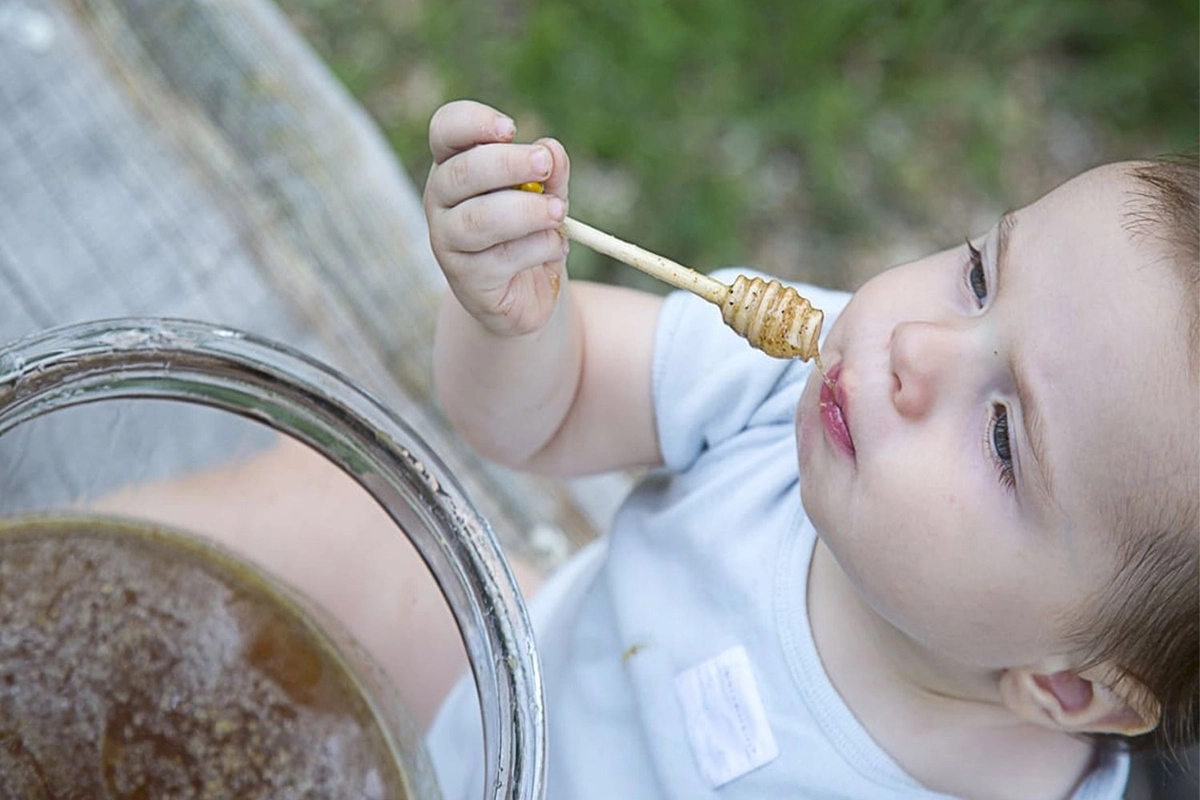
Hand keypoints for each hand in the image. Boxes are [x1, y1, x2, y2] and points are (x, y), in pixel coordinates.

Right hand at [424, 100, 570, 336]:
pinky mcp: (467, 279)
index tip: (511, 129)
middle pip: (461, 172)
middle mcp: (441, 200)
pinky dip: (539, 247)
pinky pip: (503, 257)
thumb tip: (551, 150)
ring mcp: (448, 241)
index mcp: (455, 165)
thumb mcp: (547, 194)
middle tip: (544, 164)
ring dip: (527, 211)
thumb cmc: (531, 231)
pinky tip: (555, 248)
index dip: (473, 122)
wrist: (528, 293)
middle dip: (508, 164)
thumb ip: (551, 172)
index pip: (446, 129)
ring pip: (480, 219)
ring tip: (559, 213)